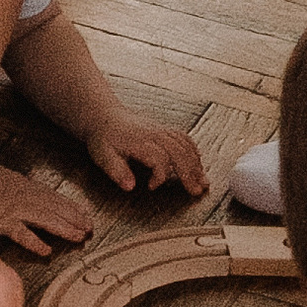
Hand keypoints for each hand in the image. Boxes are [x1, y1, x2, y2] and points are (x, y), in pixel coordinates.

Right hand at [0, 159, 93, 255]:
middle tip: (89, 228)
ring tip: (78, 237)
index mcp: (22, 185)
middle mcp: (21, 196)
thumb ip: (14, 184)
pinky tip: (46, 250)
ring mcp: (11, 208)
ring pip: (44, 218)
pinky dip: (33, 241)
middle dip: (73, 218)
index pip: (52, 197)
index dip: (70, 207)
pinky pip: (19, 233)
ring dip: (63, 227)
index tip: (85, 215)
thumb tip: (26, 187)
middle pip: (53, 207)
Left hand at [83, 111, 206, 198]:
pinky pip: (185, 138)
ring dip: (196, 164)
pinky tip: (198, 164)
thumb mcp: (103, 156)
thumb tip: (130, 186)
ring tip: (203, 182)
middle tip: (196, 191)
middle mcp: (154, 134)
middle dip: (189, 173)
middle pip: (179, 152)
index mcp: (140, 141)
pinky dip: (194, 152)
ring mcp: (161, 130)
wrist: (104, 115)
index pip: (159, 158)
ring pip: (185, 146)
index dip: (159, 176)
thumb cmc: (103, 137)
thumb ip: (117, 171)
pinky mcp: (164, 130)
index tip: (151, 187)